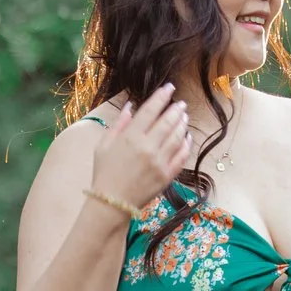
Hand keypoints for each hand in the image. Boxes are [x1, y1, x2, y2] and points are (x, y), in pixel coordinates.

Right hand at [89, 83, 196, 209]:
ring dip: (182, 124)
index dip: (161, 97)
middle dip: (176, 109)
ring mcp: (159, 162)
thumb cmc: (104, 172)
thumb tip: (131, 106)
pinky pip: (181, 156)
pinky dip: (186, 145)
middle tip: (180, 103)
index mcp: (130, 137)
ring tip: (184, 117)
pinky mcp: (166, 176)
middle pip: (167, 121)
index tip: (169, 88)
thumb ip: (118, 124)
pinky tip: (186, 138)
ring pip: (177, 137)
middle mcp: (147, 147)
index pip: (150, 110)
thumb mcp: (103, 145)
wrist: (112, 202)